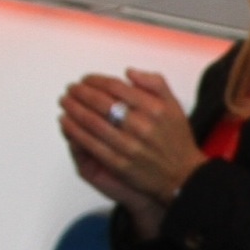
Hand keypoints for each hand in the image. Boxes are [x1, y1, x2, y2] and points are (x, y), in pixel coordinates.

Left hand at [58, 68, 205, 226]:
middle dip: (80, 93)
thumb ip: (155, 83)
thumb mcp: (174, 105)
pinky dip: (75, 132)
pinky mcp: (120, 164)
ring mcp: (130, 146)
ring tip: (65, 102)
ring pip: (92, 122)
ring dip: (73, 109)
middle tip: (71, 89)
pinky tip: (66, 123)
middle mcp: (142, 126)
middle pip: (100, 103)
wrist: (184, 177)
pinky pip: (91, 144)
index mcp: (154, 108)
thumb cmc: (177, 141)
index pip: (115, 87)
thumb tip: (129, 73)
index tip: (85, 80)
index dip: (94, 81)